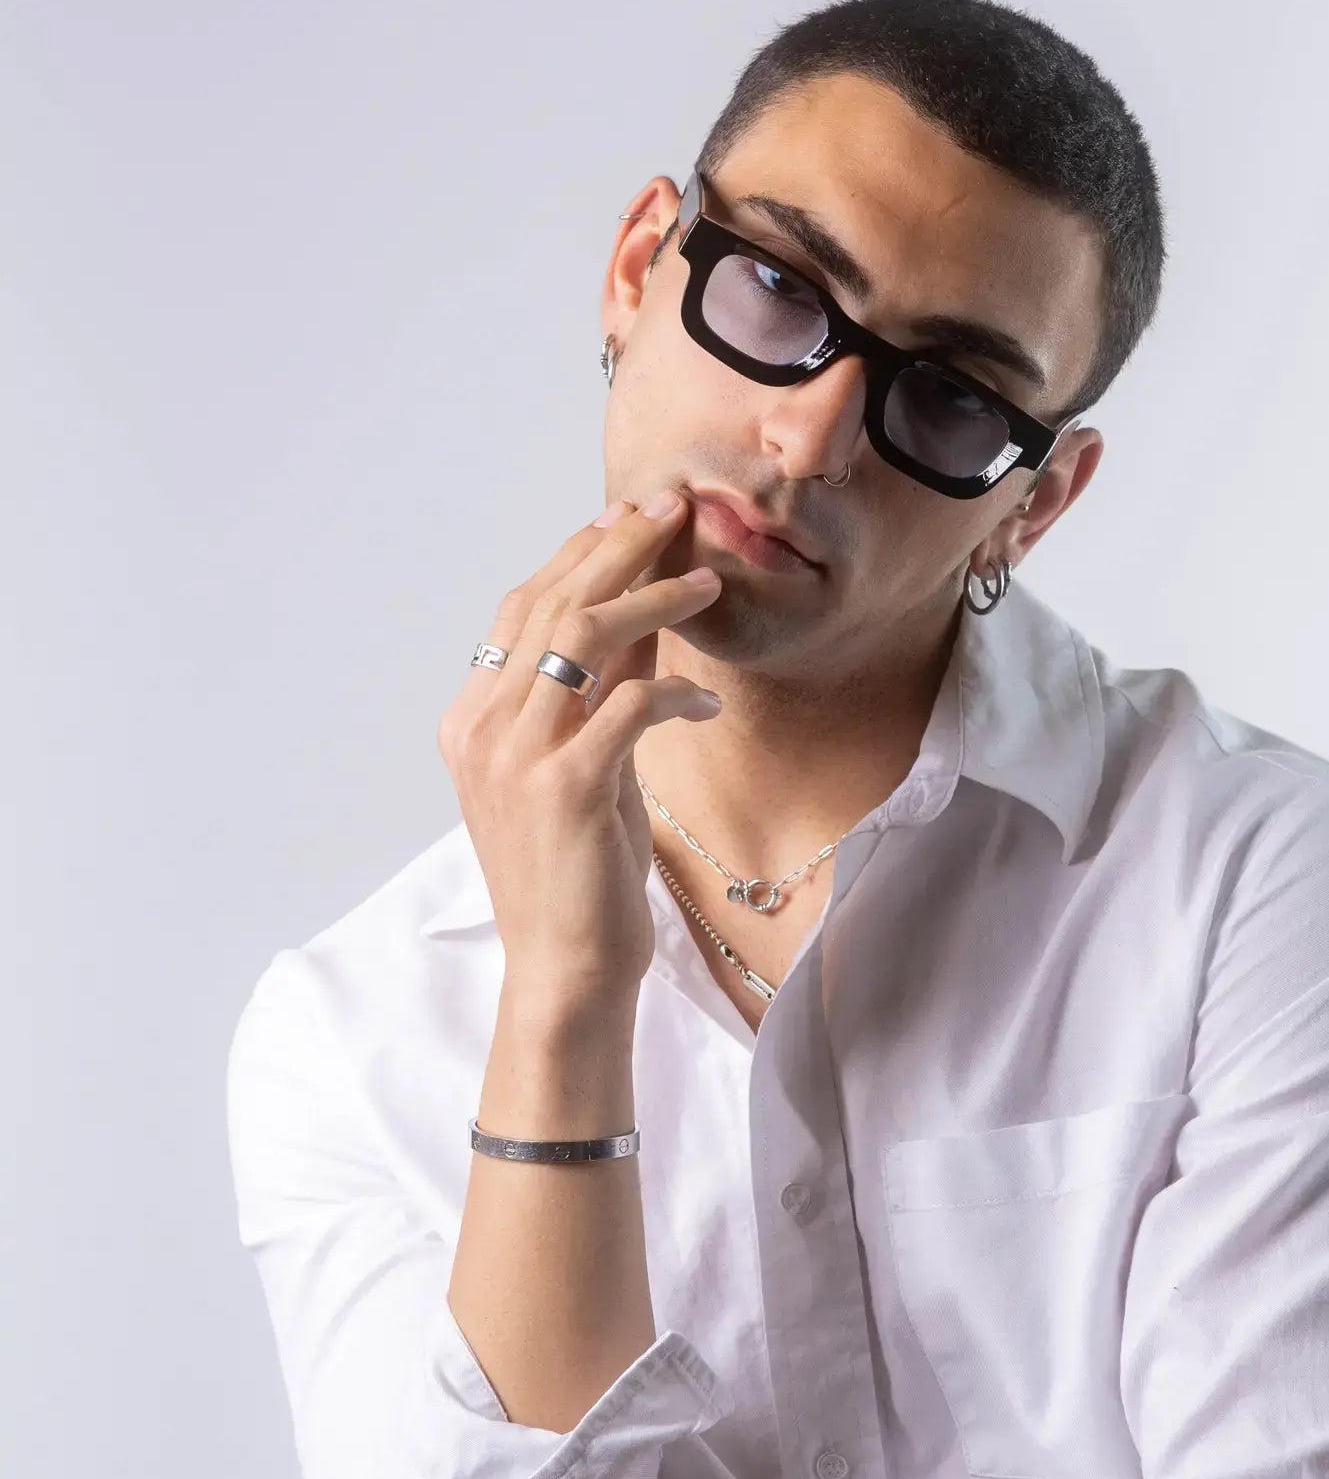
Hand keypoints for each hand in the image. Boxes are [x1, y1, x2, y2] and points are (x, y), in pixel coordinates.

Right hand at [438, 491, 720, 1004]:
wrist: (565, 971)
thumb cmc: (578, 875)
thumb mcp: (585, 767)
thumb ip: (599, 695)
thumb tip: (643, 620)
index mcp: (472, 722)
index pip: (523, 609)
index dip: (579, 555)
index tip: (630, 515)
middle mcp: (482, 730)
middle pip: (551, 606)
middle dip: (617, 547)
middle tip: (672, 507)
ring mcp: (516, 758)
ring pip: (581, 638)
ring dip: (649, 598)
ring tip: (705, 582)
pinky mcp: (565, 789)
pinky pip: (627, 707)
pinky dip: (673, 693)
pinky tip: (705, 704)